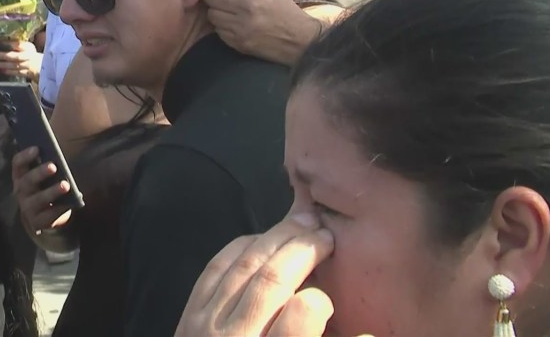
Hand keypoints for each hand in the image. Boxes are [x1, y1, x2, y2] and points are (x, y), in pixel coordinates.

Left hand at [0, 40, 41, 80]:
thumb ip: (18, 47)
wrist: (46, 66)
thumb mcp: (28, 48)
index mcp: (29, 47)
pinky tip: (2, 71)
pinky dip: (9, 72)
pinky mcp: (29, 74)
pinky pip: (18, 73)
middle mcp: (30, 56)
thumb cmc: (33, 56)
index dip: (8, 44)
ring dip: (4, 65)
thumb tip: (1, 44)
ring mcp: (29, 66)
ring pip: (15, 65)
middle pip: (16, 56)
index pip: (18, 44)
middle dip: (4, 55)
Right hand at [12, 147, 71, 232]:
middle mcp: (21, 191)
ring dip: (52, 191)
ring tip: (65, 185)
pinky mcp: (37, 222)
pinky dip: (59, 209)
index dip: (25, 156)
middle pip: (27, 181)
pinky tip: (69, 203)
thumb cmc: (45, 189)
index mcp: (21, 176)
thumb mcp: (43, 178)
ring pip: (38, 199)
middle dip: (40, 173)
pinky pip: (48, 215)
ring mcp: (27, 208)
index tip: (37, 148)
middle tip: (53, 166)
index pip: (17, 164)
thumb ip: (47, 167)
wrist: (43, 218)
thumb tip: (58, 156)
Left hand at [175, 215, 336, 336]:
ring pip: (244, 267)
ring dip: (275, 239)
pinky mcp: (188, 316)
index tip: (326, 298)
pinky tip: (262, 238)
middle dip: (302, 250)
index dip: (318, 301)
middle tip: (325, 234)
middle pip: (271, 283)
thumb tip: (360, 330)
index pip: (298, 321)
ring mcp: (205, 326)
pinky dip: (241, 247)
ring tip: (301, 224)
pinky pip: (216, 269)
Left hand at [204, 0, 321, 65]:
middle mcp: (246, 6)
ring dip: (218, 12)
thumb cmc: (282, 9)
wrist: (299, 39)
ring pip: (211, 14)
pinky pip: (218, 30)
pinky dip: (223, 27)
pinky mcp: (237, 42)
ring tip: (229, 13)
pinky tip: (234, 25)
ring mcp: (241, 26)